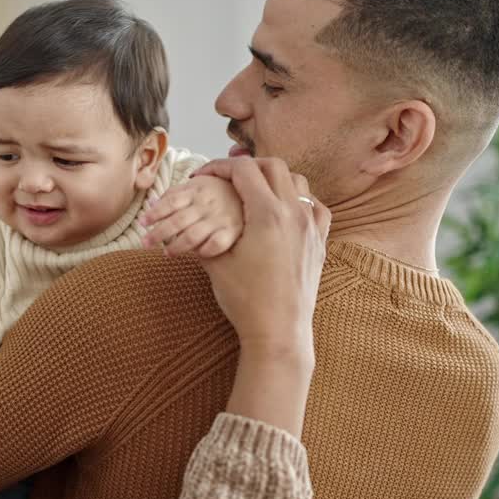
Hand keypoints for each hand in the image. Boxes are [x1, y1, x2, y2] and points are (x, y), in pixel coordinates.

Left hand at [140, 176, 244, 256]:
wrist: (254, 191)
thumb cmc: (218, 191)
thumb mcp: (197, 185)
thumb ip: (175, 193)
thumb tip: (151, 202)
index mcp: (195, 190)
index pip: (170, 202)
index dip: (155, 213)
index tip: (142, 223)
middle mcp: (206, 204)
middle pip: (177, 221)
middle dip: (158, 233)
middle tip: (144, 243)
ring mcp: (220, 218)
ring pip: (193, 235)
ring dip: (176, 246)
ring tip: (166, 253)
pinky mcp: (233, 231)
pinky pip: (216, 245)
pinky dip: (204, 251)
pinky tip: (196, 255)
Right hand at [192, 157, 328, 346]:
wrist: (279, 331)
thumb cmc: (245, 300)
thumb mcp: (215, 264)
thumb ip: (201, 236)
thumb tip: (178, 223)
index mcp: (266, 214)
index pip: (243, 170)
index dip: (219, 167)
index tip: (203, 175)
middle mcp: (294, 213)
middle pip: (273, 166)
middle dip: (247, 166)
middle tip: (226, 178)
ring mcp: (311, 226)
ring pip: (298, 182)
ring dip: (275, 179)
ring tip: (254, 191)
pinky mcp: (320, 242)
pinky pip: (316, 207)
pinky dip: (300, 201)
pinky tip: (286, 212)